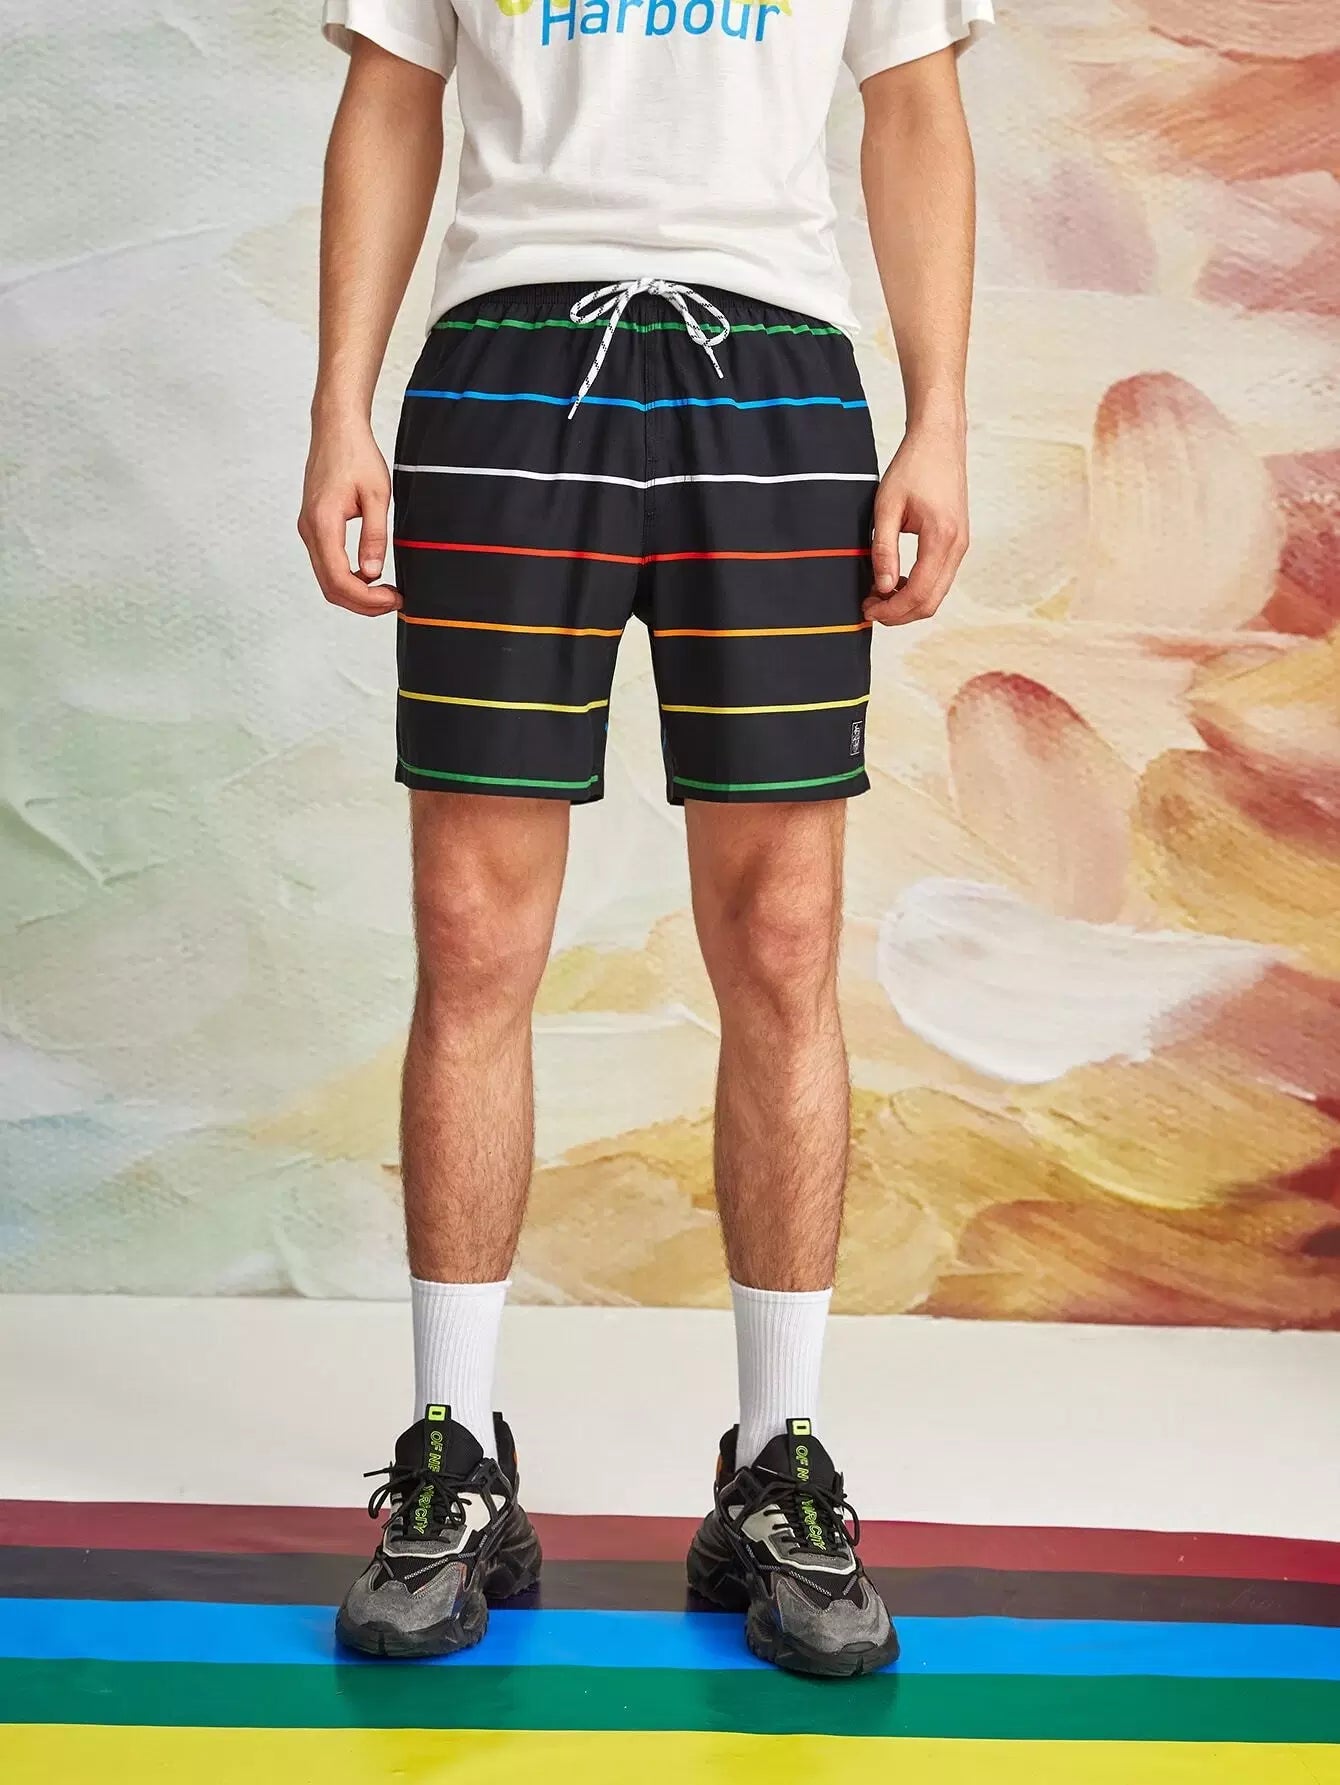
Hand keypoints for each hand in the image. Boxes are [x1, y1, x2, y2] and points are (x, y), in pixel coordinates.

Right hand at [297, 418, 400, 615]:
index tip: (393, 599)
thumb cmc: (357, 455)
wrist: (336, 429)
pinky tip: (371, 575)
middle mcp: (309, 530)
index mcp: (323, 522)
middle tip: (394, 601)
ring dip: (356, 593)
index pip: (340, 579)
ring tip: (386, 592)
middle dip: (362, 603)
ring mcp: (308, 529)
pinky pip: (326, 564)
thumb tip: (372, 573)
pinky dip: (348, 578)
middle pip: (330, 587)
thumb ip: (375, 535)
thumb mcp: (378, 495)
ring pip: (327, 579)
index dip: (367, 599)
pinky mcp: (313, 527)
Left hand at [863, 425, 967, 625]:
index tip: (867, 609)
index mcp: (941, 537)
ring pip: (937, 594)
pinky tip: (895, 580)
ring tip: (878, 594)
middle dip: (899, 613)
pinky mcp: (957, 543)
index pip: (919, 592)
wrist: (939, 441)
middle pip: (931, 602)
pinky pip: (939, 579)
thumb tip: (883, 588)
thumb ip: (884, 549)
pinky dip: (917, 588)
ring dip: (908, 602)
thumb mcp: (887, 506)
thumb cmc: (913, 466)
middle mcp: (958, 547)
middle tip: (870, 608)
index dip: (892, 609)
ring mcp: (961, 546)